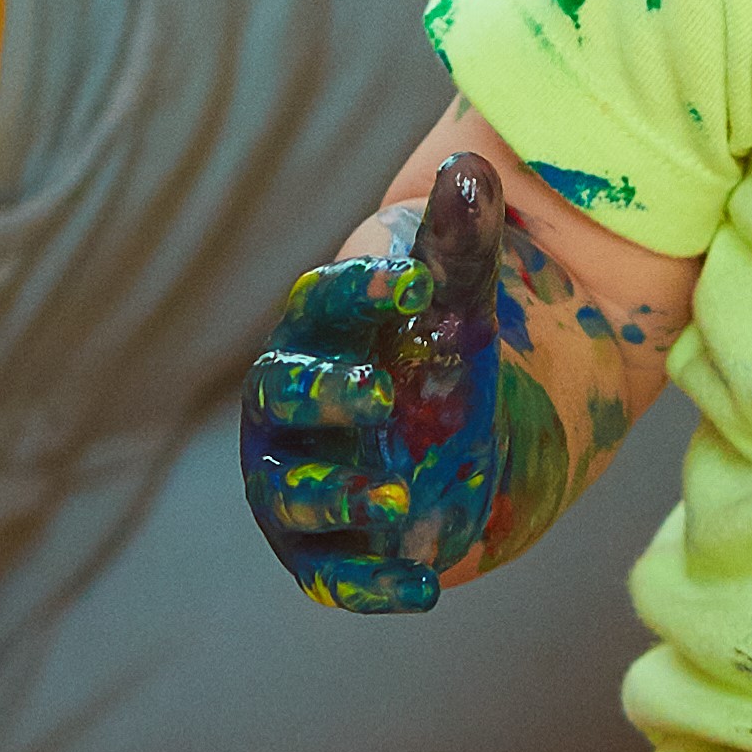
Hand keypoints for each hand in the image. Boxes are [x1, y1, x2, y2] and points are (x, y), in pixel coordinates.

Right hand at [242, 153, 513, 613]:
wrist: (467, 443)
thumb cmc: (443, 352)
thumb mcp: (459, 300)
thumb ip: (461, 241)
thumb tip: (469, 163)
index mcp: (316, 330)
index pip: (319, 302)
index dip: (357, 292)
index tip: (414, 285)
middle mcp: (289, 406)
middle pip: (282, 394)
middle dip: (323, 396)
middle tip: (379, 395)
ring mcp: (300, 481)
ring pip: (293, 491)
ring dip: (340, 496)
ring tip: (399, 501)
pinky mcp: (326, 552)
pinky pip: (333, 574)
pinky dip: (372, 584)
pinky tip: (427, 587)